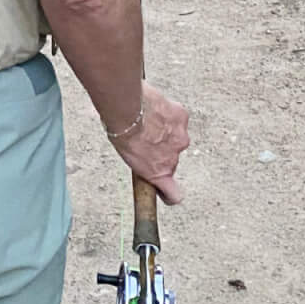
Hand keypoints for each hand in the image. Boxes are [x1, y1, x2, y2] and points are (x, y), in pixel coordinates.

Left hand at [111, 83, 189, 204]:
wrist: (128, 110)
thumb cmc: (122, 132)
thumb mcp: (127, 155)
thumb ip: (142, 160)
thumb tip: (142, 155)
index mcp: (158, 173)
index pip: (174, 195)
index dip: (169, 192)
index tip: (165, 189)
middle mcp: (173, 159)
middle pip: (171, 158)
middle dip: (161, 150)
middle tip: (145, 136)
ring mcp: (180, 139)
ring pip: (176, 136)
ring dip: (166, 130)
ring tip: (148, 120)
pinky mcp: (182, 118)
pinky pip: (177, 117)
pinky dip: (169, 114)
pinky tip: (156, 108)